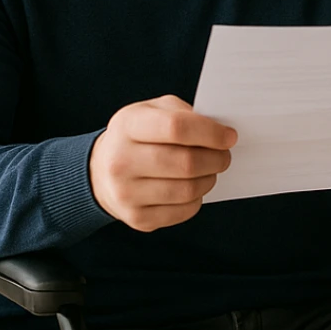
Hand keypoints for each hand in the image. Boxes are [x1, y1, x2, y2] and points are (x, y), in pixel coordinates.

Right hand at [89, 94, 236, 231]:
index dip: (210, 133)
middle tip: (224, 155)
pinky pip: (184, 211)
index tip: (229, 136)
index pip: (176, 128)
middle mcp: (121, 160)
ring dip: (209, 179)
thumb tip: (221, 133)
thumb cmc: (138, 136)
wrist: (101, 171)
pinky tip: (192, 187)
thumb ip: (185, 114)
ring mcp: (126, 193)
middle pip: (186, 163)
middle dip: (216, 159)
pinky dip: (197, 199)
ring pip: (188, 190)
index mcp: (128, 125)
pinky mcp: (137, 218)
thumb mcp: (153, 111)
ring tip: (209, 170)